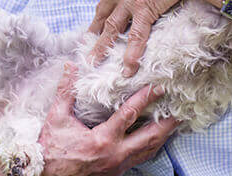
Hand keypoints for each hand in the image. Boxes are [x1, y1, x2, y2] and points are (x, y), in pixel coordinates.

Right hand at [40, 63, 178, 174]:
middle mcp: (115, 155)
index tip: (158, 87)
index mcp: (102, 140)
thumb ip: (66, 91)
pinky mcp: (116, 173)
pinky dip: (151, 148)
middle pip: (149, 138)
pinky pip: (140, 159)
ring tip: (175, 123)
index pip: (129, 115)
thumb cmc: (51, 149)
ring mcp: (118, 167)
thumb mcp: (56, 118)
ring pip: (148, 151)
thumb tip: (71, 66)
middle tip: (180, 110)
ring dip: (163, 136)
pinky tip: (157, 139)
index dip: (145, 99)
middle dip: (166, 123)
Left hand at [88, 0, 197, 76]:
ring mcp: (131, 1)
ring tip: (93, 62)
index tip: (99, 18)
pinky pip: (136, 38)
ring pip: (112, 29)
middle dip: (95, 29)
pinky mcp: (144, 11)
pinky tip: (127, 70)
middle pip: (104, 12)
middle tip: (87, 43)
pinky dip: (131, 55)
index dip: (104, 7)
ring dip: (102, 47)